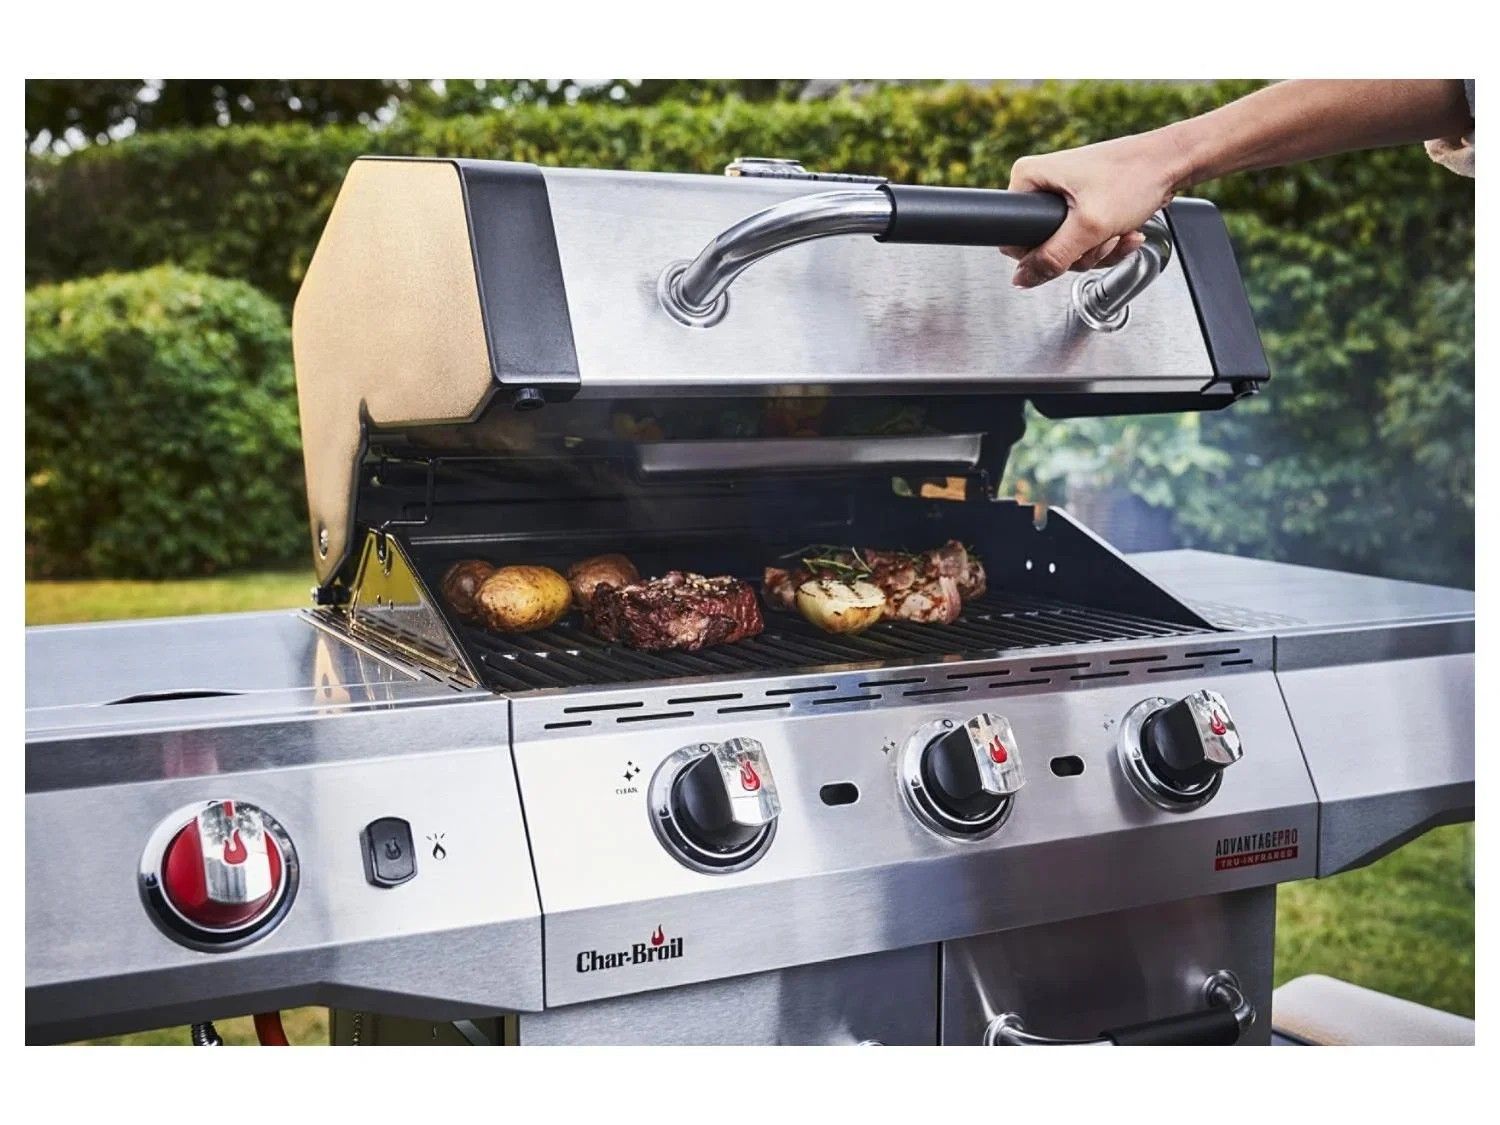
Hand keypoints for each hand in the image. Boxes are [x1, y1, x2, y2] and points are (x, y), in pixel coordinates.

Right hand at [1002, 130, 1184, 288]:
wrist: (1172, 163)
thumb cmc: (1134, 176)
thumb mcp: (1089, 225)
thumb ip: (1052, 257)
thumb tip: (1021, 279)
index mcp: (1029, 178)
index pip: (1013, 237)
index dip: (1042, 254)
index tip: (1072, 248)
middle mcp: (1042, 185)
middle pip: (1044, 247)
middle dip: (1080, 253)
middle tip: (1103, 237)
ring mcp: (1063, 196)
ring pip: (1068, 249)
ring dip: (1098, 250)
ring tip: (1119, 232)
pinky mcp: (1083, 205)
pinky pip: (1085, 241)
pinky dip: (1107, 243)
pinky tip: (1125, 232)